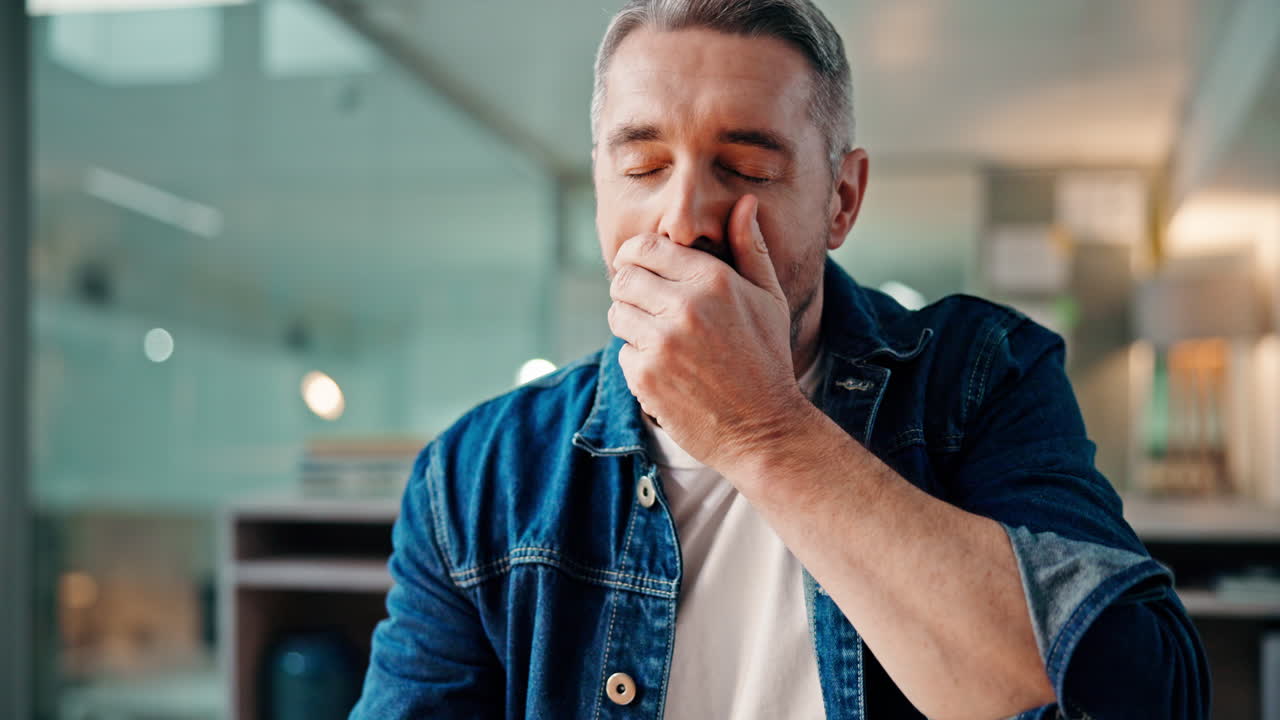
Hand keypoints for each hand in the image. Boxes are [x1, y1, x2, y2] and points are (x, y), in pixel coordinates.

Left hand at [607, 194, 806, 470]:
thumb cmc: (767, 359)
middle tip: (649, 307)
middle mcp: (684, 307)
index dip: (635, 256)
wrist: (763, 429)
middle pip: (622, 279)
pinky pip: (623, 352)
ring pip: (617, 314)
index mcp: (713, 280)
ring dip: (632, 324)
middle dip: (630, 290)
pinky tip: (670, 372)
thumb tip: (744, 203)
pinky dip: (639, 361)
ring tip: (664, 340)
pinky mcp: (645, 377)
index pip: (643, 247)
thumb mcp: (768, 298)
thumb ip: (749, 248)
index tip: (639, 268)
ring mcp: (661, 343)